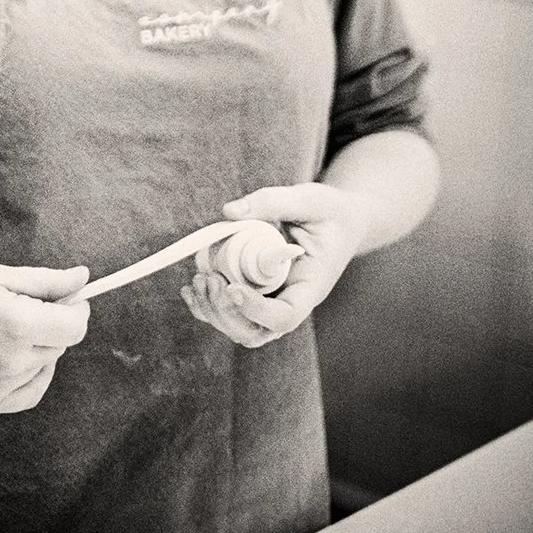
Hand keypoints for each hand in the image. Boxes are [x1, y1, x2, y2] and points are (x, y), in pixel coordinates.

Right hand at [0, 263, 90, 416]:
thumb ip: (46, 281)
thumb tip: (84, 278)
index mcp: (16, 324)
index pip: (74, 327)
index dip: (77, 309)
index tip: (68, 298)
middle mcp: (10, 362)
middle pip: (59, 345)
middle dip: (53, 324)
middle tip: (21, 305)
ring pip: (43, 366)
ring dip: (36, 347)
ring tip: (1, 327)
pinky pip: (28, 393)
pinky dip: (30, 374)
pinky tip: (11, 356)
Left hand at [180, 184, 374, 348]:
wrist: (341, 222)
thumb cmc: (330, 212)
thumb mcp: (310, 200)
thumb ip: (272, 202)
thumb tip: (229, 212)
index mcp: (311, 286)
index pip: (285, 316)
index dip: (256, 310)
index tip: (232, 287)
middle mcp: (291, 301)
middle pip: (256, 332)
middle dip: (227, 313)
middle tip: (210, 279)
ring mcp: (273, 302)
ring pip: (239, 328)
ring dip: (213, 311)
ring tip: (199, 279)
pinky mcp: (258, 294)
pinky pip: (230, 313)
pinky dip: (207, 306)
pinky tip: (192, 287)